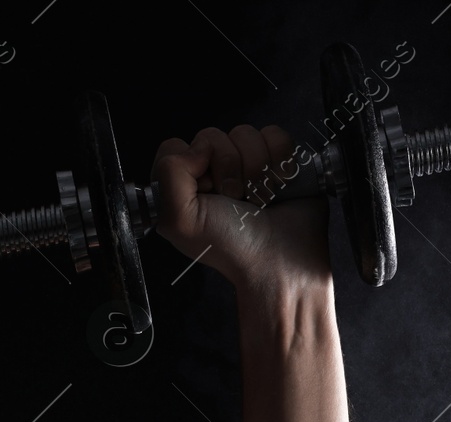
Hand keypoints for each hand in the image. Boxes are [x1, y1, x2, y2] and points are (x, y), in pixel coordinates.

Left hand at [151, 125, 330, 294]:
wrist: (282, 260)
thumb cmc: (231, 246)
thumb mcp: (180, 220)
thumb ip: (168, 175)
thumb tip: (198, 147)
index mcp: (183, 186)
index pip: (175, 146)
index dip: (191, 165)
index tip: (206, 192)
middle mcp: (212, 173)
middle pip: (211, 136)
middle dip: (226, 168)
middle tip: (235, 200)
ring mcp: (245, 164)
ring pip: (244, 133)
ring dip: (255, 168)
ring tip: (260, 198)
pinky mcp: (277, 159)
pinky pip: (274, 135)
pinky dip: (280, 160)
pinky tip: (279, 186)